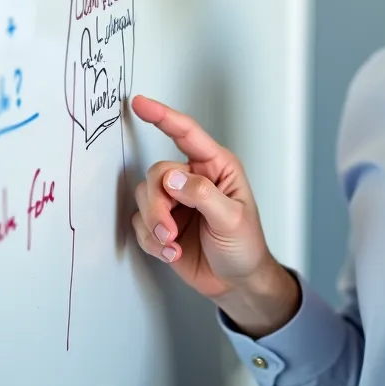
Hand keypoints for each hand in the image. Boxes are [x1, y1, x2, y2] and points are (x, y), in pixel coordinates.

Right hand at [129, 95, 299, 335]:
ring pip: (144, 197)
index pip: (186, 133)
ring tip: (172, 244)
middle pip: (157, 173)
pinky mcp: (163, 224)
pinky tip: (172, 253)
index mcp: (216, 167)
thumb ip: (202, 195)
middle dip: (158, 204)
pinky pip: (141, 223)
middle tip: (170, 230)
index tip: (139, 103)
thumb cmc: (245, 246)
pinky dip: (152, 240)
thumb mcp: (232, 219)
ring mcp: (176, 202)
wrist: (237, 283)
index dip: (162, 116)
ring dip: (154, 224)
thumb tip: (173, 178)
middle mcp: (193, 179)